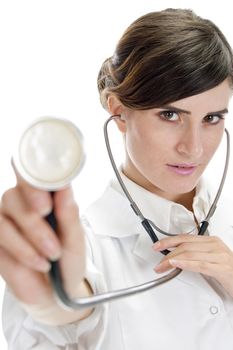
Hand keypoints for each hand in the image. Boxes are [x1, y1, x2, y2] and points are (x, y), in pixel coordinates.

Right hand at [0, 167, 91, 322]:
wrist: (58, 290)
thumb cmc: (68, 258)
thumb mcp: (75, 238)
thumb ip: (69, 213)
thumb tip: (64, 188)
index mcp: (46, 196)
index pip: (32, 174)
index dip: (34, 175)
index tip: (46, 191)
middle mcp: (23, 204)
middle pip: (15, 193)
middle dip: (33, 211)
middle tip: (48, 219)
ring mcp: (7, 221)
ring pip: (6, 214)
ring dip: (32, 235)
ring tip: (52, 253)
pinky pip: (1, 235)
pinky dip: (23, 250)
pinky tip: (40, 262)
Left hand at [153, 234, 232, 296]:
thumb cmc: (229, 272)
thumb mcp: (211, 260)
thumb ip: (196, 256)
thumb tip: (177, 256)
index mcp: (211, 241)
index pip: (185, 237)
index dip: (168, 240)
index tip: (157, 245)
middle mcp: (215, 245)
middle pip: (185, 245)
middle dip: (167, 252)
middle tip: (157, 262)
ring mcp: (219, 256)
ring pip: (189, 254)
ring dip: (172, 260)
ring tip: (162, 266)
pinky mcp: (221, 268)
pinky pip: (200, 264)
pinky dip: (185, 264)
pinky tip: (175, 264)